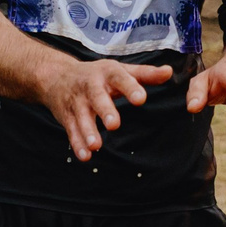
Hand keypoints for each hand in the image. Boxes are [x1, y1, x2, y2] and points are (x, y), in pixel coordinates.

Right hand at [37, 53, 174, 160]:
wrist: (56, 76)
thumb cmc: (97, 75)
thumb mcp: (120, 70)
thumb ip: (145, 74)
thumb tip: (169, 72)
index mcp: (107, 73)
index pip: (120, 78)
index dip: (130, 88)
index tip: (141, 99)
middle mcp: (90, 87)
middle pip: (96, 97)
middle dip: (104, 110)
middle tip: (114, 125)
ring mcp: (77, 102)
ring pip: (81, 117)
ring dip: (87, 131)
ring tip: (96, 145)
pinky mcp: (67, 117)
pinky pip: (71, 131)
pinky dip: (77, 143)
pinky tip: (85, 156)